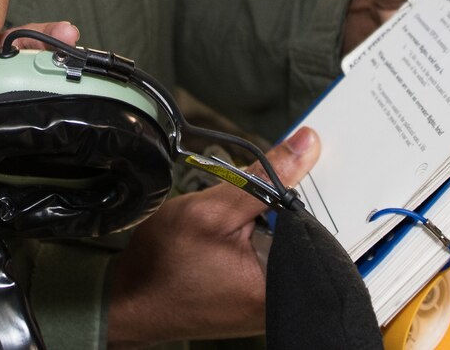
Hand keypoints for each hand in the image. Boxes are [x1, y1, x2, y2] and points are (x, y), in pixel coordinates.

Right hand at [105, 128, 321, 346]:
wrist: (128, 300)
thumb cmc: (162, 264)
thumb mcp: (211, 210)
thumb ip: (263, 179)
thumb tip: (306, 145)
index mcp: (282, 288)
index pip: (322, 228)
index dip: (313, 189)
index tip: (302, 162)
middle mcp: (284, 302)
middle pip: (305, 236)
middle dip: (287, 205)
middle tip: (252, 194)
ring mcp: (268, 304)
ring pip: (286, 245)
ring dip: (269, 221)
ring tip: (237, 214)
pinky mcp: (254, 300)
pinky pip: (271, 259)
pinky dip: (257, 237)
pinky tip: (233, 230)